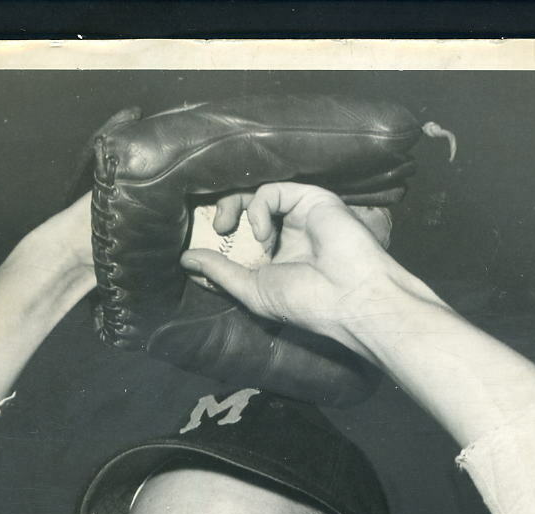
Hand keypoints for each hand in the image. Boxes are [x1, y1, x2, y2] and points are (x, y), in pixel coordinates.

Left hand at [179, 182, 409, 359]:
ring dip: (236, 207)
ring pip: (254, 195)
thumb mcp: (252, 291)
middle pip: (243, 211)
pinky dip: (258, 207)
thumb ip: (220, 272)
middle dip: (223, 213)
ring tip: (231, 228)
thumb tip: (186, 260)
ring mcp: (299, 216)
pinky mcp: (310, 198)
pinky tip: (263, 232)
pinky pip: (272, 190)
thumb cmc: (306, 302)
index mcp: (275, 260)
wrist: (348, 295)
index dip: (218, 239)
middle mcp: (286, 236)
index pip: (238, 240)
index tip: (201, 248)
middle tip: (217, 228)